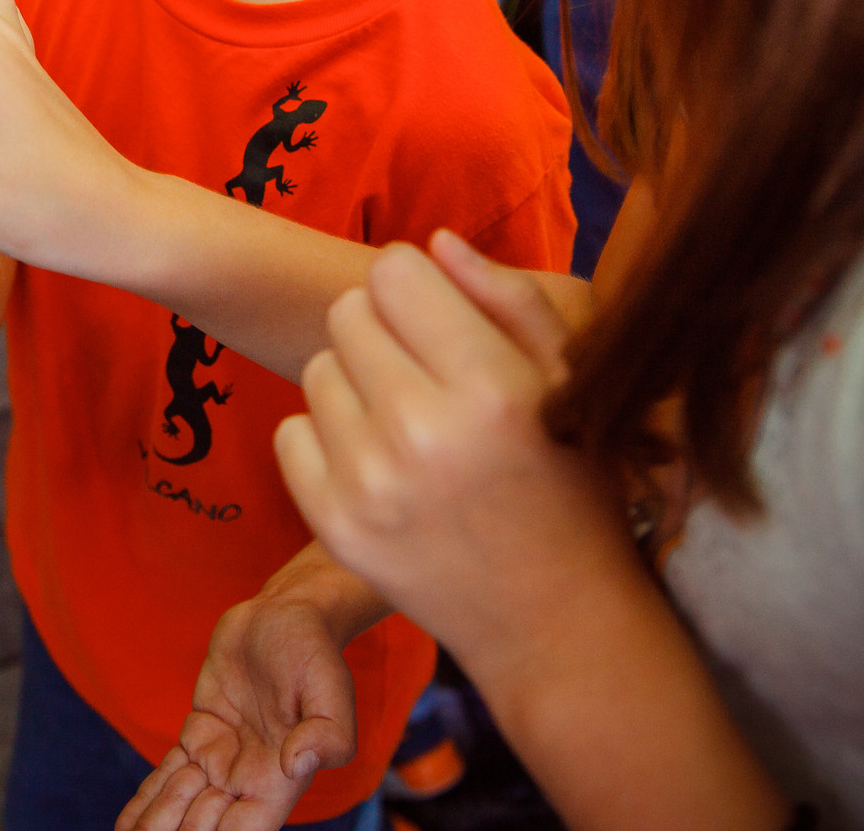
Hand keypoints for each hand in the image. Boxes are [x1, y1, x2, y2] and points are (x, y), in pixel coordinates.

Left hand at [119, 549, 372, 830]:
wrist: (285, 615)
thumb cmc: (314, 653)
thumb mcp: (331, 690)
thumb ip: (327, 735)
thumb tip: (295, 764)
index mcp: (278, 781)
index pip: (242, 829)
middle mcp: (246, 778)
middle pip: (202, 825)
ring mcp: (219, 757)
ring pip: (179, 805)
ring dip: (156, 825)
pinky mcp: (199, 734)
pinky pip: (167, 775)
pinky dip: (147, 800)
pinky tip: (126, 825)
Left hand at [275, 232, 637, 681]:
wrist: (555, 622)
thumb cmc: (572, 488)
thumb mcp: (568, 383)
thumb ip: (507, 298)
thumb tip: (433, 242)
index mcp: (488, 386)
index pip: (394, 271)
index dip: (418, 287)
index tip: (441, 321)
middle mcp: (420, 431)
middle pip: (347, 313)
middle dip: (384, 330)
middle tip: (427, 376)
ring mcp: (368, 484)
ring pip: (316, 369)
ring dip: (355, 384)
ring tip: (408, 424)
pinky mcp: (334, 526)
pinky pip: (291, 433)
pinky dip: (326, 439)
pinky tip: (379, 463)